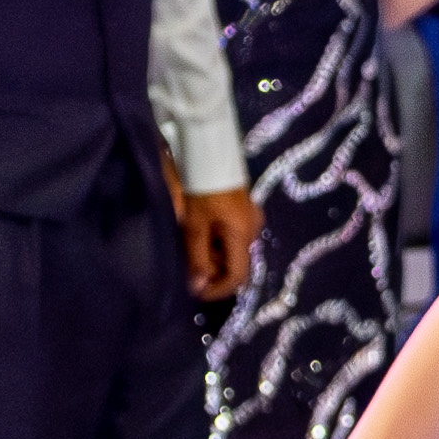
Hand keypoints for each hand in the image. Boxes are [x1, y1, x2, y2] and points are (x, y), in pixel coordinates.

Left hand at [180, 183, 259, 300]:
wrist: (207, 148)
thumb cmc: (199, 186)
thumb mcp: (193, 224)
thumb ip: (197, 258)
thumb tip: (198, 287)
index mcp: (243, 234)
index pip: (237, 277)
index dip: (216, 290)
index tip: (194, 291)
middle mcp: (252, 228)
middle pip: (235, 263)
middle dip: (210, 269)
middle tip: (185, 260)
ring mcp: (250, 217)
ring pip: (231, 249)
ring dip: (210, 254)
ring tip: (189, 241)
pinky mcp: (242, 208)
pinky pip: (230, 234)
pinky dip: (214, 240)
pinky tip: (198, 229)